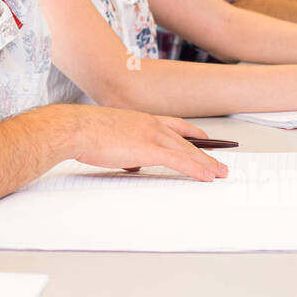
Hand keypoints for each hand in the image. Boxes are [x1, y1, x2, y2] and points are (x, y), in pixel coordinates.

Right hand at [64, 106, 228, 180]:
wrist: (76, 128)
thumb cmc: (84, 131)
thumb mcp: (109, 136)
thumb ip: (125, 146)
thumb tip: (131, 160)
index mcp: (141, 119)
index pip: (175, 125)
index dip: (192, 132)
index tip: (205, 138)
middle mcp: (151, 124)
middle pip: (186, 140)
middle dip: (205, 153)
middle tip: (220, 162)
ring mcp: (151, 135)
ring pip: (188, 151)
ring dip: (206, 164)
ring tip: (220, 173)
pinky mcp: (149, 149)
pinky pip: (180, 161)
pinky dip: (196, 170)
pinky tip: (207, 177)